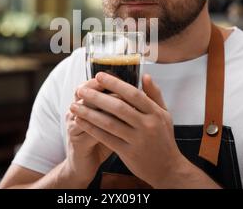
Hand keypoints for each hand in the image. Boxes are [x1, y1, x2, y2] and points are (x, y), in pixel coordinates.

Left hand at [70, 72, 185, 187]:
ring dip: (89, 113)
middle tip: (81, 89)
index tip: (99, 76)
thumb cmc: (163, 139)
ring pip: (109, 123)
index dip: (115, 84)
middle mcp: (147, 125)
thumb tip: (146, 76)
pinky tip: (81, 122)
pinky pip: (106, 138)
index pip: (133, 94)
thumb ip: (154, 95)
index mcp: (155, 113)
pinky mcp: (128, 152)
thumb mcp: (164, 114)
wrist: (168, 168)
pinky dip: (92, 129)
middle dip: (97, 97)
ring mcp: (137, 140)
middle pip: (118, 107)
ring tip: (75, 105)